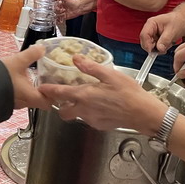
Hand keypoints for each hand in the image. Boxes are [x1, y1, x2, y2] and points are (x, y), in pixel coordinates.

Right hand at [1, 45, 50, 109]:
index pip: (50, 102)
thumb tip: (42, 48)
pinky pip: (19, 98)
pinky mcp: (6, 102)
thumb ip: (31, 54)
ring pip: (29, 99)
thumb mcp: (18, 61)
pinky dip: (23, 91)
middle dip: (45, 91)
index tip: (57, 85)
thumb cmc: (0, 77)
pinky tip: (20, 81)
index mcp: (31, 96)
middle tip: (47, 79)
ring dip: (33, 91)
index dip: (55, 95)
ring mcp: (14, 104)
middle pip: (40, 101)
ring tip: (35, 78)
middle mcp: (24, 104)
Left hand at [38, 56, 166, 134]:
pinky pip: (88, 119)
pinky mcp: (100, 125)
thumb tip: (76, 58)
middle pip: (63, 112)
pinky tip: (99, 106)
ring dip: (75, 109)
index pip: (60, 94)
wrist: (142, 113)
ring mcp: (92, 120)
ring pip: (76, 116)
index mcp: (84, 95)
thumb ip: (91, 67)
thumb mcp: (110, 74)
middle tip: (62, 97)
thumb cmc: (128, 92)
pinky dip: (88, 113)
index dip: (48, 91)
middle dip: (59, 106)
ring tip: (84, 99)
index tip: (42, 88)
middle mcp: (84, 110)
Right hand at [54, 0, 86, 20]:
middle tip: (62, 9)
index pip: (55, 6)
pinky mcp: (65, 17)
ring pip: (57, 15)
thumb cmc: (73, 2)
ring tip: (64, 12)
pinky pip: (60, 19)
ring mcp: (63, 13)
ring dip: (60, 14)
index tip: (58, 6)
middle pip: (55, 11)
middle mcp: (61, 9)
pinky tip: (60, 19)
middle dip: (58, 10)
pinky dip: (59, 20)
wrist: (79, 7)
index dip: (56, 7)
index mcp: (60, 5)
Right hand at [139, 10, 184, 53]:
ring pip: (150, 46)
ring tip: (168, 44)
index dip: (147, 44)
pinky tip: (167, 44)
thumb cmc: (178, 21)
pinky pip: (155, 47)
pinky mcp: (156, 39)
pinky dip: (161, 48)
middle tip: (163, 50)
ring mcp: (153, 34)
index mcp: (151, 23)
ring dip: (158, 49)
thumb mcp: (172, 31)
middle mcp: (150, 29)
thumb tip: (159, 49)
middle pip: (145, 42)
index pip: (144, 35)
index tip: (152, 51)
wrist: (183, 21)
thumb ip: (165, 40)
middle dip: (153, 48)